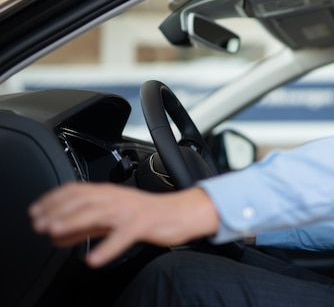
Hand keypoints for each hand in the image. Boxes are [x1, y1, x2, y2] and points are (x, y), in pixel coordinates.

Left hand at [29, 183, 219, 267]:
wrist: (181, 214)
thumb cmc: (149, 215)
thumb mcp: (113, 218)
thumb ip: (86, 225)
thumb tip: (58, 234)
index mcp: (110, 193)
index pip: (76, 190)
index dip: (53, 199)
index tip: (37, 211)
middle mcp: (118, 198)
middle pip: (84, 199)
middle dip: (58, 210)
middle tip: (41, 223)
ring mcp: (131, 210)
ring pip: (99, 212)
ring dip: (75, 222)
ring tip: (56, 232)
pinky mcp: (144, 223)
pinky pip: (123, 236)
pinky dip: (107, 247)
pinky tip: (94, 259)